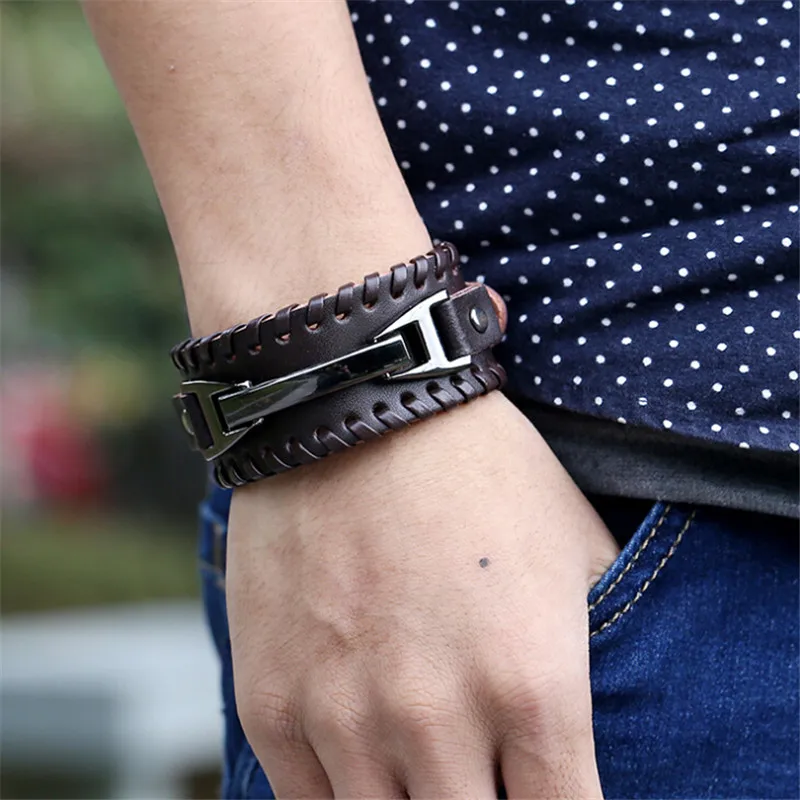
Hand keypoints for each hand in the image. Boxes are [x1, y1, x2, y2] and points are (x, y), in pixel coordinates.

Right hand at [227, 380, 618, 797]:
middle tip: (485, 777)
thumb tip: (601, 722)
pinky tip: (363, 763)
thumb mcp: (578, 547)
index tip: (548, 794)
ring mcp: (343, 719)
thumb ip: (608, 653)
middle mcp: (436, 722)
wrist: (356, 409)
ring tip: (425, 767)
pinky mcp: (272, 704)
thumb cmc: (478, 472)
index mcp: (533, 689)